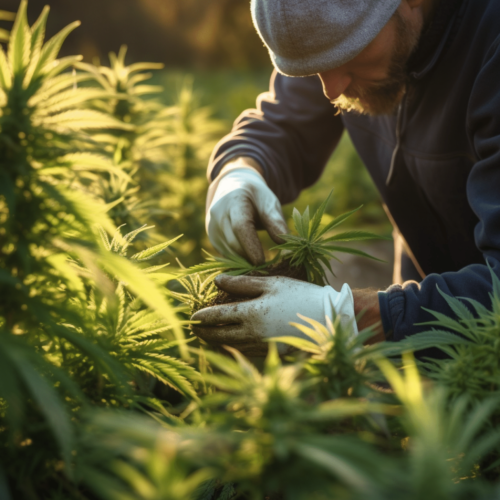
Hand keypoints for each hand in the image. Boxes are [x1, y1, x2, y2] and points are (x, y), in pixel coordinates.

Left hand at [191, 275, 357, 355]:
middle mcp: (252, 333)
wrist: (326, 318)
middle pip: (219, 335)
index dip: (202, 317)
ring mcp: (261, 346)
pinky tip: (229, 343)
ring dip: (215, 342)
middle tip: (193, 329)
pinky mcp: (271, 353)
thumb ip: (242, 283)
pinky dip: (232, 347)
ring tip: (206, 337)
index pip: (217, 316)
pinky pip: (245, 352)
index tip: (192, 317)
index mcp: (251, 313)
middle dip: (203, 333)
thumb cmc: (299, 295)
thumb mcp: (271, 283)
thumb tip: (217, 280)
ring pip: (230, 346)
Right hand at [206, 159, 287, 264]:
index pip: (240, 227)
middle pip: (234, 243)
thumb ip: (276, 222)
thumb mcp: (269, 203)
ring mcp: (212, 229)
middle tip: (268, 269)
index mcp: (234, 202)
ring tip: (263, 267)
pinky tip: (252, 261)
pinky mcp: (213, 239)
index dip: (251, 246)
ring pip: (229, 252)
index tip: (263, 262)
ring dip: (245, 261)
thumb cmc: (256, 197)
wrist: (233, 189)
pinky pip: (227, 255)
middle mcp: (218, 216)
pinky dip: (240, 260)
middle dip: (250, 257)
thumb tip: (285, 245)